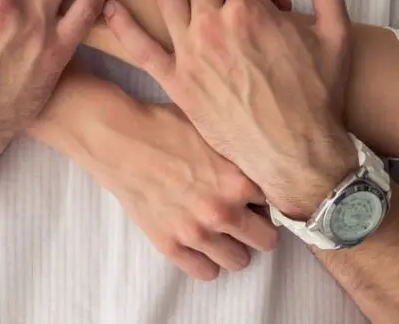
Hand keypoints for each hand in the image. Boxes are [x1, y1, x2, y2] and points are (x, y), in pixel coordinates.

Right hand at [30, 93, 277, 280]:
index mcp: (237, 179)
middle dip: (260, 225)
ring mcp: (195, 233)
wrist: (120, 138)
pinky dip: (208, 259)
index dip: (269, 195)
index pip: (278, 203)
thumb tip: (264, 158)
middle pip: (266, 239)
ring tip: (225, 228)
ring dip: (236, 245)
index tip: (261, 191)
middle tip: (247, 212)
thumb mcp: (213, 128)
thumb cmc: (166, 125)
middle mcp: (221, 211)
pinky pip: (205, 273)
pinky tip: (203, 239)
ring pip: (239, 261)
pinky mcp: (170, 246)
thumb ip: (240, 151)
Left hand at [104, 0, 357, 218]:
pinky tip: (110, 6)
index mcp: (250, 11)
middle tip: (236, 2)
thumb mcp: (335, 36)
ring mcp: (190, 54)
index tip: (275, 7)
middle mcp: (214, 26)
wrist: (299, 156)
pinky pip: (139, 46)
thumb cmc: (319, 98)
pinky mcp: (176, 82)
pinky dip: (121, 22)